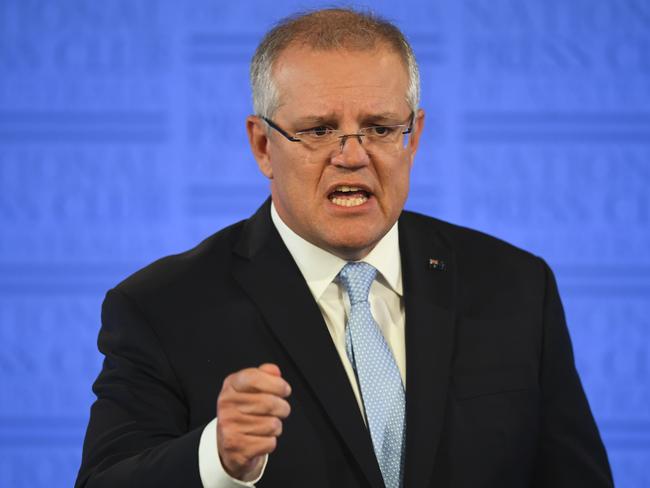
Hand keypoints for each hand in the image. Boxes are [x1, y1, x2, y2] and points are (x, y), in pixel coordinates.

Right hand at [216, 363, 291, 480]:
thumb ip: (264, 375)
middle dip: (283, 408)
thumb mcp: (249, 389)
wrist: (227, 443)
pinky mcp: (235, 447)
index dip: (276, 384)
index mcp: (231, 386)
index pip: (254, 378)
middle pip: (269, 403)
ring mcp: (229, 426)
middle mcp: (226, 404)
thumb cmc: (243, 412)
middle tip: (281, 410)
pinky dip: (269, 442)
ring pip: (272, 424)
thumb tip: (275, 371)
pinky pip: (269, 443)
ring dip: (276, 426)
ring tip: (266, 426)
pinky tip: (259, 439)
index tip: (285, 389)